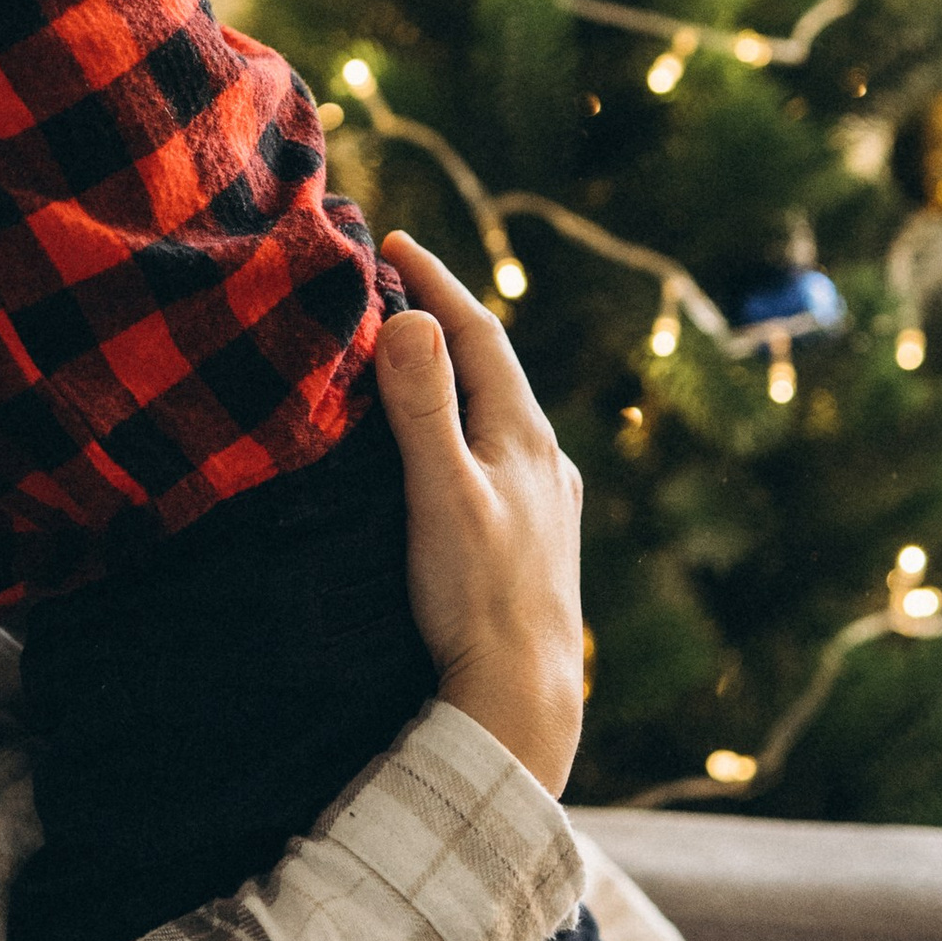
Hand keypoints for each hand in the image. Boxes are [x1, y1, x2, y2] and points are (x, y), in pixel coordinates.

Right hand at [375, 233, 586, 795]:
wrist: (524, 698)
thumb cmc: (478, 599)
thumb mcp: (440, 495)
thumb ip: (422, 409)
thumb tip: (406, 319)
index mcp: (524, 437)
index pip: (479, 334)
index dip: (436, 283)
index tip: (394, 242)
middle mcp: (546, 460)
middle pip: (494, 369)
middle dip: (445, 320)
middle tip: (397, 282)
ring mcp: (547, 502)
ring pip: (500, 415)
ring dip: (459, 375)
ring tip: (416, 354)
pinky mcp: (538, 541)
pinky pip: (501, 458)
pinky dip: (469, 428)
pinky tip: (457, 452)